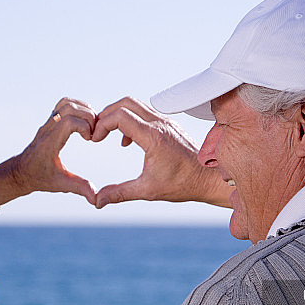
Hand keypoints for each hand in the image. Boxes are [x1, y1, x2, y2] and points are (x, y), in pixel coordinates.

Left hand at [11, 97, 97, 204]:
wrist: (21, 172)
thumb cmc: (39, 178)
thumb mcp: (60, 184)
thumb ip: (79, 188)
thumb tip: (96, 198)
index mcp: (50, 142)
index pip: (68, 121)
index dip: (84, 126)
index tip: (90, 139)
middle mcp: (48, 129)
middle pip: (68, 107)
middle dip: (87, 116)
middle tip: (94, 132)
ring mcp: (48, 123)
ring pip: (65, 103)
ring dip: (83, 109)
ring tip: (91, 125)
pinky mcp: (50, 121)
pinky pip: (63, 105)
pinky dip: (77, 108)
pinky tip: (84, 123)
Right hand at [91, 97, 230, 208]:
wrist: (208, 179)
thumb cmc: (182, 184)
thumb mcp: (147, 190)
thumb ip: (119, 193)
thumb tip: (97, 200)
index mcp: (153, 137)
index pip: (119, 116)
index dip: (102, 125)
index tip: (95, 140)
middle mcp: (159, 124)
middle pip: (125, 103)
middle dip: (106, 115)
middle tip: (97, 132)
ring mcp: (166, 122)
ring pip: (136, 105)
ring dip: (118, 115)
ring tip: (107, 134)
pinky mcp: (169, 125)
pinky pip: (144, 113)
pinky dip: (130, 120)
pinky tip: (127, 142)